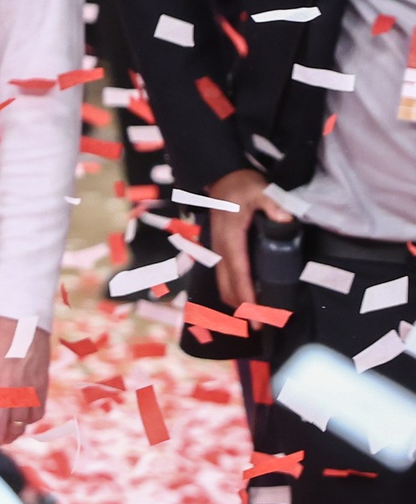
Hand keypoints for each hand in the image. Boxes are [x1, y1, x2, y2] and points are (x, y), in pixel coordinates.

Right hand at [208, 167, 291, 308]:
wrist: (221, 176)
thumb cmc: (242, 185)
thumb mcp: (260, 189)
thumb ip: (272, 203)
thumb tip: (285, 219)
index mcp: (231, 236)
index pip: (239, 271)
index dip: (247, 295)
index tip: (256, 315)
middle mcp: (220, 246)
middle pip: (227, 283)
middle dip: (242, 307)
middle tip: (261, 326)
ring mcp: (217, 248)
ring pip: (222, 282)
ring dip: (236, 301)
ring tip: (254, 319)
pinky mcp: (219, 248)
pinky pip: (223, 275)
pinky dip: (232, 291)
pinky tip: (244, 299)